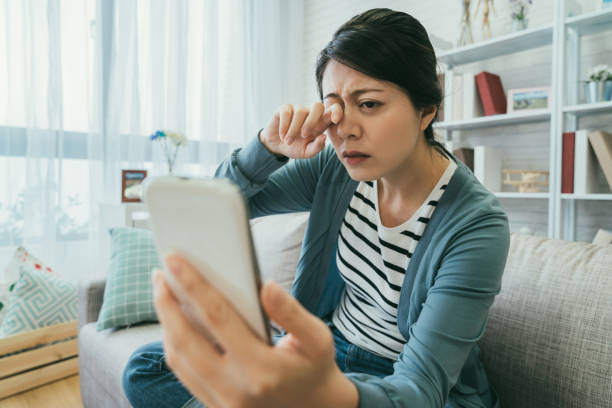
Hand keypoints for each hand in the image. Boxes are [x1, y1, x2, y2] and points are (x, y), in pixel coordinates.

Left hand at [152, 254, 357, 407]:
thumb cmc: (314, 368)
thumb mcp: (317, 339)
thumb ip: (291, 312)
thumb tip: (265, 285)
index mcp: (262, 369)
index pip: (218, 318)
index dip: (193, 285)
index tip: (174, 261)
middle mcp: (235, 389)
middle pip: (185, 341)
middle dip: (166, 304)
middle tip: (159, 274)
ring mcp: (222, 402)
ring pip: (178, 359)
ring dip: (166, 324)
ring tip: (163, 294)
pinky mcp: (214, 405)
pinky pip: (183, 373)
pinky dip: (174, 344)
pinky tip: (175, 322)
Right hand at [260, 102, 342, 158]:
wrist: (276, 146)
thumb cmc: (295, 147)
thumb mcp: (307, 152)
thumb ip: (317, 147)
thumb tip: (324, 137)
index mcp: (320, 122)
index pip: (333, 110)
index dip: (337, 111)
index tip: (336, 120)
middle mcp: (310, 113)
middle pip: (318, 105)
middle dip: (312, 121)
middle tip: (305, 136)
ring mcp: (297, 109)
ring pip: (300, 112)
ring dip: (294, 129)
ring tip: (289, 141)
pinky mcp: (284, 109)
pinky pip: (287, 113)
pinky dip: (284, 126)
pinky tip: (282, 135)